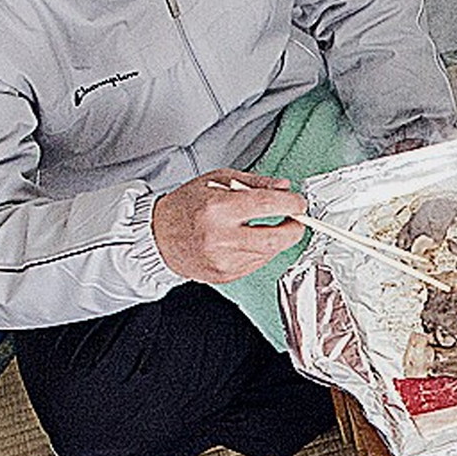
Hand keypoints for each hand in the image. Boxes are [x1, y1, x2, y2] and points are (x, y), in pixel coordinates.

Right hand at [151, 169, 306, 282]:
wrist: (158, 237)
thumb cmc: (185, 207)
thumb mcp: (217, 181)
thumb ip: (255, 183)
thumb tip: (283, 187)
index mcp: (219, 208)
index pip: (268, 205)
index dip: (291, 204)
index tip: (298, 203)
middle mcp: (221, 237)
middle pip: (276, 238)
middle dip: (294, 229)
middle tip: (296, 220)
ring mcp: (224, 260)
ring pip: (269, 253)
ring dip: (276, 239)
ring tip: (263, 226)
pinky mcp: (225, 275)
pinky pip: (256, 264)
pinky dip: (260, 251)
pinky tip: (246, 240)